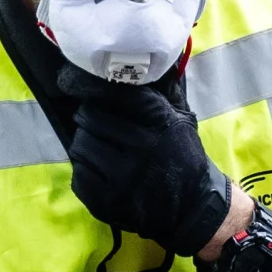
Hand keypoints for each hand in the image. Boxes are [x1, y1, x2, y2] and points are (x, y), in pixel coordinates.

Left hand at [66, 82, 237, 254]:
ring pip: (80, 146)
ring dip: (84, 142)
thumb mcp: (182, 121)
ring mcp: (122, 180)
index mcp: (161, 126)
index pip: (117, 95)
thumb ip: (161, 94)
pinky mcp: (107, 203)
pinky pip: (78, 175)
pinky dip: (84, 169)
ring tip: (95, 144)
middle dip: (89, 115)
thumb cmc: (185, 159)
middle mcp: (141, 151)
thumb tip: (146, 63)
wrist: (192, 209)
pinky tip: (97, 169)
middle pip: (91, 118)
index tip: (91, 89)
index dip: (98, 88)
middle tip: (93, 119)